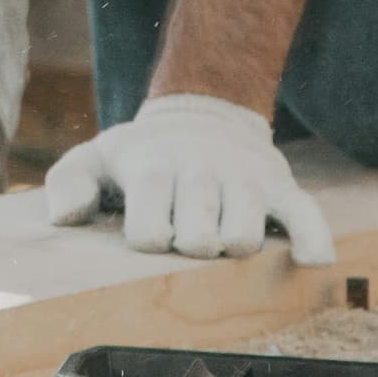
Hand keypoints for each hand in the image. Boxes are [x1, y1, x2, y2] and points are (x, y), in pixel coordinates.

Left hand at [44, 92, 334, 265]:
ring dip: (231, 248)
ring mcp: (244, 179)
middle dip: (190, 248)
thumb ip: (69, 183)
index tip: (149, 231)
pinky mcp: (280, 187)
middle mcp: (201, 172)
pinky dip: (312, 241)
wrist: (201, 114)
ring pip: (244, 239)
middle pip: (199, 241)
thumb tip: (65, 218)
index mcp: (154, 169)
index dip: (149, 241)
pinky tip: (310, 261)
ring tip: (218, 234)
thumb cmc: (143, 154)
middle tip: (186, 233)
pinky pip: (306, 216)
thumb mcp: (96, 158)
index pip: (151, 232)